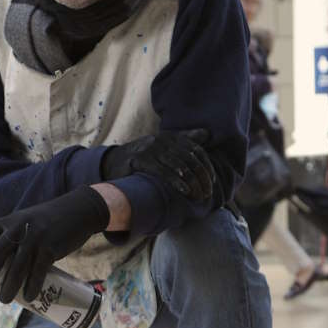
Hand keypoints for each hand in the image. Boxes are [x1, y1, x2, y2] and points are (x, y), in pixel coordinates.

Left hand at [0, 186, 108, 303]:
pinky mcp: (50, 248)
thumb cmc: (49, 220)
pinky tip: (29, 297)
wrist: (79, 210)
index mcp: (10, 220)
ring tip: (4, 301)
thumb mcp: (26, 220)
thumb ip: (13, 234)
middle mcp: (19, 227)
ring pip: (17, 266)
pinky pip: (38, 270)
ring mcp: (35, 237)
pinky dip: (33, 286)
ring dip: (9, 286)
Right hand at [100, 129, 215, 202]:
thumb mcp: (165, 146)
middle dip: (201, 178)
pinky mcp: (141, 158)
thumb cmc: (146, 156)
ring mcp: (151, 148)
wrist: (116, 161)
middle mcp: (162, 139)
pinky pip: (163, 171)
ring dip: (192, 183)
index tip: (212, 180)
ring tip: (198, 195)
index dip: (206, 165)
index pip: (196, 150)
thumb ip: (186, 139)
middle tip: (207, 193)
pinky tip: (184, 191)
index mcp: (171, 136)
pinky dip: (176, 182)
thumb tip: (207, 133)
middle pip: (189, 159)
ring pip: (179, 166)